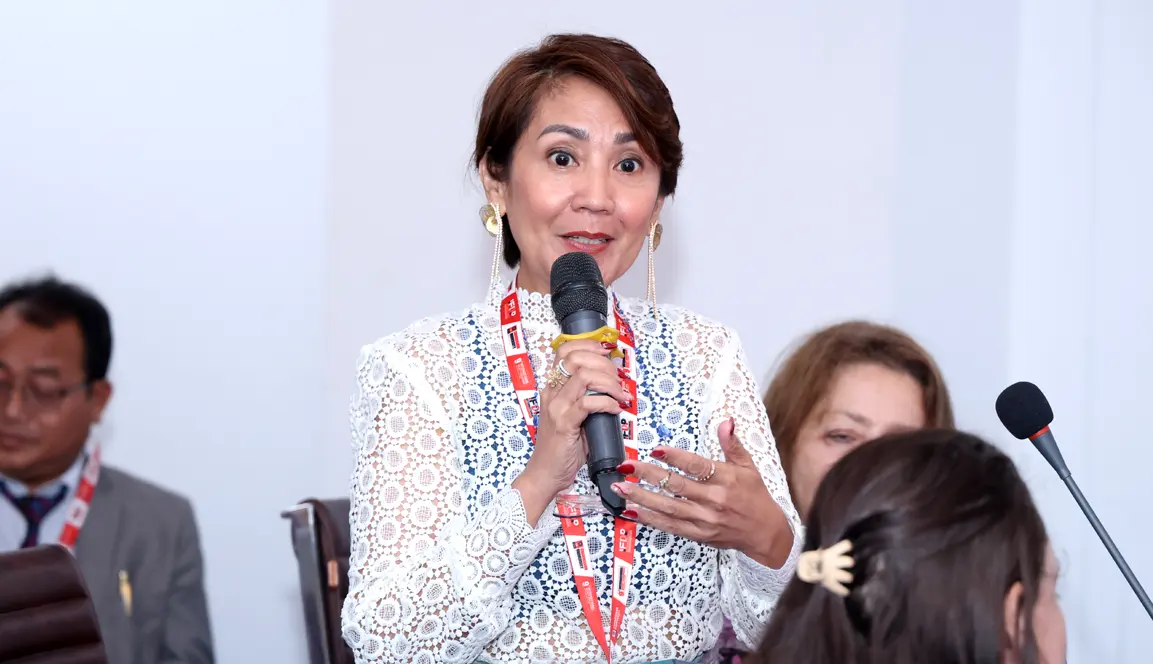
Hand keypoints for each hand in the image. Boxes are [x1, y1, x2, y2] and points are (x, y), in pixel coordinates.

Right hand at [513, 339, 630, 523]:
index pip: (565, 351)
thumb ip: (588, 401)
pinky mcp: (565, 423)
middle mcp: (552, 393)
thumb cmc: (562, 449)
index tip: (608, 352)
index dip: (589, 345)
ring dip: (609, 382)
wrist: (545, 474)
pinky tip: (615, 408)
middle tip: (619, 380)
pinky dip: (607, 402)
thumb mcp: (575, 419)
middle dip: (605, 364)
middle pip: (577, 358)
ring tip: (621, 395)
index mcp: (552, 389)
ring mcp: (556, 407)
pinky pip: (589, 402)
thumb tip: (614, 388)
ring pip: (585, 376)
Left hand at [610, 418, 792, 567]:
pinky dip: (650, 519)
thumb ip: (732, 444)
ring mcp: (704, 519)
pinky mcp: (698, 534)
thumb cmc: (755, 496)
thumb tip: (726, 421)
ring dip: (642, 497)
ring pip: (668, 507)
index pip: (697, 466)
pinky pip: (670, 526)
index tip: (656, 449)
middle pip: (676, 486)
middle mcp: (714, 500)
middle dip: (648, 475)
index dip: (676, 458)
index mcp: (726, 479)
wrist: (765, 533)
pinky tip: (632, 511)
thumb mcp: (748, 466)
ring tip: (620, 488)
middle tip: (626, 466)